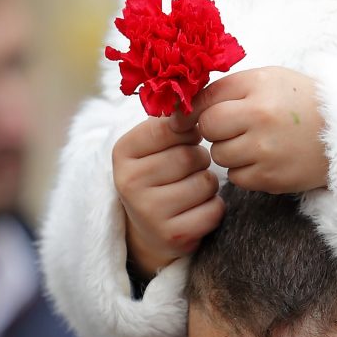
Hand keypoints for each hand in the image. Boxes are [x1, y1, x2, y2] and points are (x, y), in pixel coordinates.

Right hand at [112, 117, 224, 279]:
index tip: (186, 138)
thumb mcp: (153, 146)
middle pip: (191, 156)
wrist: (148, 230)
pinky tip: (196, 209)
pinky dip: (213, 208)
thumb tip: (197, 100)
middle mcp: (129, 182)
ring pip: (206, 183)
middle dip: (199, 160)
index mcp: (123, 152)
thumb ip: (172, 123)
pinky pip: (214, 210)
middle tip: (188, 169)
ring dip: (208, 184)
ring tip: (191, 189)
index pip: (171, 127)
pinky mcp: (172, 235)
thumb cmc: (158, 175)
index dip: (188, 131)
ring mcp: (149, 212)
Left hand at [177, 66, 328, 193]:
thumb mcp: (270, 80)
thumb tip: (183, 110)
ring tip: (256, 144)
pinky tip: (265, 160)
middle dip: (216, 130)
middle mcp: (260, 116)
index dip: (197, 110)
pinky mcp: (272, 178)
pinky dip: (245, 171)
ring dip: (230, 152)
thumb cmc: (303, 103)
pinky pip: (237, 178)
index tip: (197, 117)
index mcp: (258, 86)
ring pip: (220, 155)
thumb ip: (229, 89)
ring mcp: (265, 150)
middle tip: (237, 128)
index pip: (205, 99)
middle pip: (209, 128)